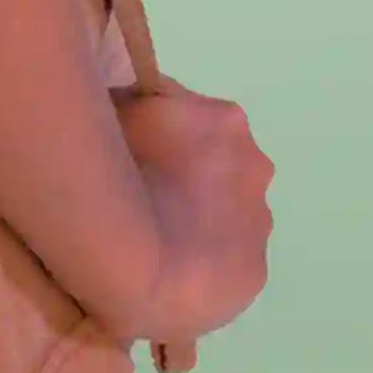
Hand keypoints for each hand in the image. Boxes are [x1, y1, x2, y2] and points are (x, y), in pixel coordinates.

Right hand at [99, 76, 274, 346]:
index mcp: (224, 120)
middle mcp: (255, 165)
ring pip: (228, 209)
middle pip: (218, 159)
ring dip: (200, 212)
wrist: (142, 261)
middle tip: (146, 185)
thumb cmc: (122, 171)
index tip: (134, 144)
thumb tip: (132, 104)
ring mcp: (259, 222)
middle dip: (189, 168)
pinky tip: (174, 263)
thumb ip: (133, 100)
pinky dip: (206, 255)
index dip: (161, 127)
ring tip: (157, 230)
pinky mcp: (256, 271)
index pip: (191, 114)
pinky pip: (228, 255)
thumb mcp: (114, 109)